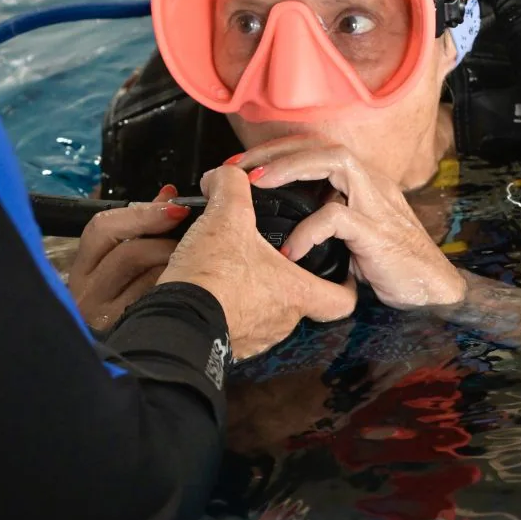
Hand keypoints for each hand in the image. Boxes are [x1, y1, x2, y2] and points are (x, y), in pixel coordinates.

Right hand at [68, 185, 186, 331]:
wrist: (146, 360)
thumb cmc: (137, 302)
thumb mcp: (129, 261)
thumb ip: (146, 226)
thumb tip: (169, 194)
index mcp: (84, 272)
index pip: (101, 229)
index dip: (141, 214)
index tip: (176, 207)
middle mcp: (87, 298)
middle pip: (128, 253)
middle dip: (165, 242)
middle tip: (193, 238)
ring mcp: (107, 320)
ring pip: (149, 279)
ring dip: (176, 267)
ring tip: (192, 269)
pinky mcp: (129, 336)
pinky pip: (162, 302)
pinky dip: (180, 291)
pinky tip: (190, 293)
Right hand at [159, 165, 355, 356]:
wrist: (174, 322)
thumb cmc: (212, 276)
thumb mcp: (226, 217)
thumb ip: (233, 186)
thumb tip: (229, 174)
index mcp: (296, 291)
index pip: (343, 299)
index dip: (346, 283)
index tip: (339, 267)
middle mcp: (283, 321)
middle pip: (302, 302)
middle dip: (289, 278)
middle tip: (276, 255)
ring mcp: (257, 337)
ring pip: (270, 313)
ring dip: (259, 291)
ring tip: (239, 267)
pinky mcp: (230, 345)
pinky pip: (241, 324)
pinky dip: (234, 305)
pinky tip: (217, 286)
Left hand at [234, 137, 465, 309]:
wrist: (432, 289)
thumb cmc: (390, 263)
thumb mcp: (352, 233)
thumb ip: (326, 216)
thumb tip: (280, 216)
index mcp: (361, 181)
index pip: (315, 148)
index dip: (277, 150)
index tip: (242, 164)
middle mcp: (369, 182)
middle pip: (320, 145)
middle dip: (275, 151)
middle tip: (238, 166)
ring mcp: (375, 203)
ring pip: (333, 163)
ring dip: (290, 168)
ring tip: (257, 185)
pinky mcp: (376, 231)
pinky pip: (336, 217)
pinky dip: (308, 230)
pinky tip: (290, 250)